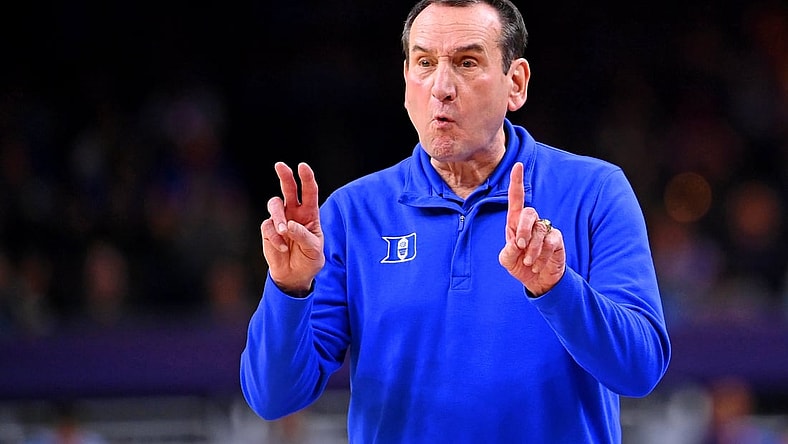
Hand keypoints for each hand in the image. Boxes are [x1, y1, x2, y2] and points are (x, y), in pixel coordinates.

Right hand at [260, 162, 324, 295]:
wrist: (295, 276)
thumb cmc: (309, 260)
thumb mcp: (314, 250)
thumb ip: (303, 236)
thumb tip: (288, 225)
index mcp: (310, 213)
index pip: (309, 192)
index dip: (306, 178)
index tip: (303, 166)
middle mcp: (294, 212)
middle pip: (288, 188)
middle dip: (285, 176)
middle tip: (280, 165)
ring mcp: (280, 220)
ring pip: (274, 204)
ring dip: (278, 216)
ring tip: (284, 231)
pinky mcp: (268, 230)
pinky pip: (268, 227)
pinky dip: (275, 237)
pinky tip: (283, 248)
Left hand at [498, 162, 564, 295]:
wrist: (537, 280)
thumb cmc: (519, 265)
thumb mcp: (507, 260)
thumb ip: (508, 251)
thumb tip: (517, 244)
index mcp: (514, 223)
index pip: (516, 199)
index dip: (516, 182)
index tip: (518, 165)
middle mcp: (531, 223)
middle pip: (529, 212)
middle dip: (523, 229)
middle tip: (519, 246)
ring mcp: (545, 229)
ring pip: (540, 230)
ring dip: (532, 250)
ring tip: (528, 263)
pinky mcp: (556, 239)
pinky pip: (551, 241)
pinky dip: (543, 255)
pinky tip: (538, 264)